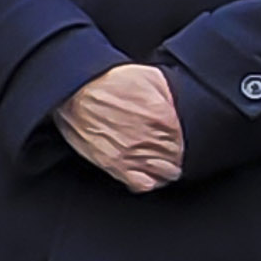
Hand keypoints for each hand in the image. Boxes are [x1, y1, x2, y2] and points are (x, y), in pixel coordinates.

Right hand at [53, 64, 184, 192]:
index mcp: (163, 117)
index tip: (176, 141)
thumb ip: (170, 94)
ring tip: (159, 165)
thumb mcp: (148, 76)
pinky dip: (147, 182)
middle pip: (177, 159)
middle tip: (169, 153)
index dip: (182, 142)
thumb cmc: (106, 80)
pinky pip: (141, 184)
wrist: (74, 90)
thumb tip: (180, 106)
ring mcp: (132, 153)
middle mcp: (150, 138)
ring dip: (164, 170)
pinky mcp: (114, 164)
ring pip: (163, 174)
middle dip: (175, 157)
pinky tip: (145, 175)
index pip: (187, 141)